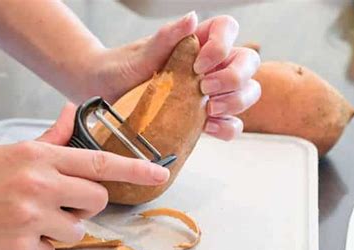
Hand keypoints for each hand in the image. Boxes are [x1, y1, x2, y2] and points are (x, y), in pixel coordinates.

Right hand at [0, 103, 169, 249]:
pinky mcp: (23, 249)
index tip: (159, 173)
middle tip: (58, 201)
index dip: (135, 169)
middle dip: (85, 204)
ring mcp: (32, 219)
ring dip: (61, 228)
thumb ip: (52, 138)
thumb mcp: (14, 152)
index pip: (100, 162)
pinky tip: (17, 235)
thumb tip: (73, 112)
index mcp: (41, 158)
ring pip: (79, 230)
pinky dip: (40, 248)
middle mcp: (40, 185)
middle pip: (99, 199)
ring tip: (30, 219)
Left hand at [89, 12, 260, 140]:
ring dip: (235, 102)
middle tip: (205, 87)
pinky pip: (232, 124)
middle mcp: (210, 65)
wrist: (104, 96)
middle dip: (234, 77)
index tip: (199, 63)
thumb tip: (191, 17)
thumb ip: (167, 37)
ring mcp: (211, 93)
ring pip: (247, 92)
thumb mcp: (141, 54)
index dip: (224, 44)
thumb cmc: (120, 69)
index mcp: (197, 42)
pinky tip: (207, 127)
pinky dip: (227, 127)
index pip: (228, 29)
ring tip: (209, 110)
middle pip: (248, 62)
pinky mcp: (205, 118)